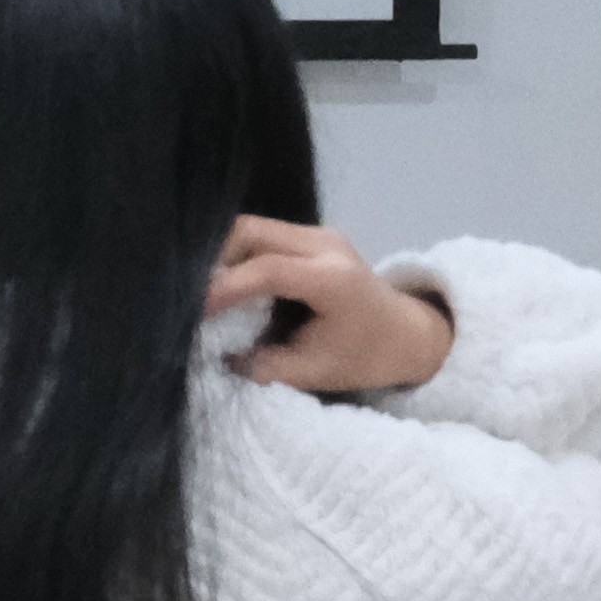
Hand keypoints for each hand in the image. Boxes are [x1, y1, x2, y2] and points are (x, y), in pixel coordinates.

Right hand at [208, 215, 454, 393]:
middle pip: (252, 231)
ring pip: (253, 228)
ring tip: (206, 291)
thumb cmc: (365, 357)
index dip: (225, 287)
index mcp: (332, 280)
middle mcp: (325, 245)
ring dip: (225, 255)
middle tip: (193, 296)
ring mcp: (319, 234)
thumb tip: (218, 358)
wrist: (407, 334)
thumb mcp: (316, 373)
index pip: (267, 270)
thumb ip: (266, 367)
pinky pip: (264, 235)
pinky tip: (228, 282)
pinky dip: (240, 255)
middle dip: (215, 260)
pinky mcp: (313, 236)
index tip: (195, 312)